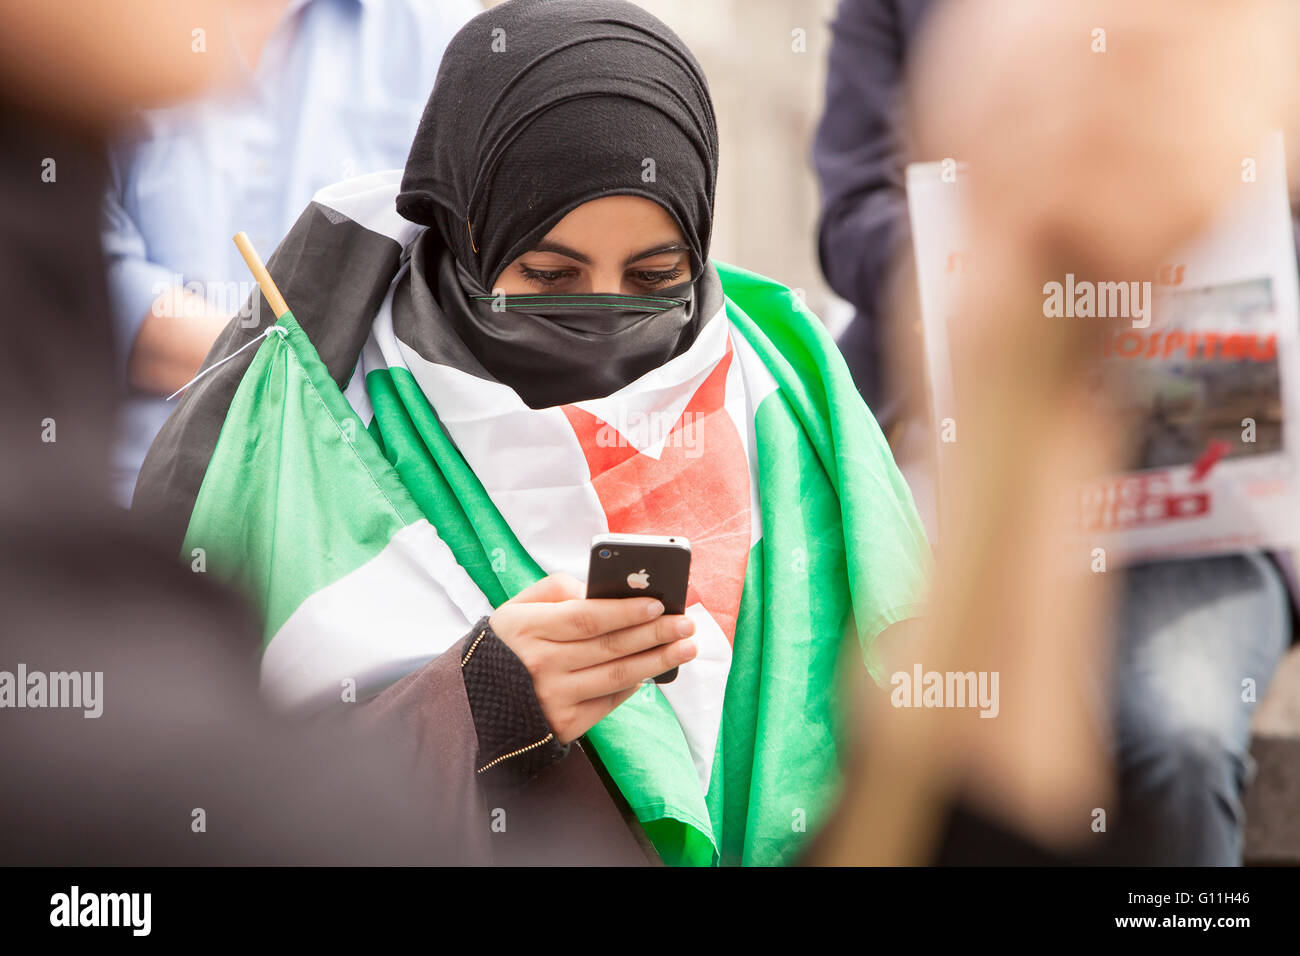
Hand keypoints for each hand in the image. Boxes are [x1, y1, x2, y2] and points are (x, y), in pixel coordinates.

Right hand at [488, 573, 697, 744]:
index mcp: (527, 628)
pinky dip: (635, 685)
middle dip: (655, 633)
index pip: (586, 618)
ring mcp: (553, 698)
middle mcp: (540, 665)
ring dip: (657, 661)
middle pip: (609, 647)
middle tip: (686, 624)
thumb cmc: (510, 643)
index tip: (658, 602)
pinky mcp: (564, 724)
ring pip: (616, 676)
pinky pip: (610, 702)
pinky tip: (654, 670)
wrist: (478, 700)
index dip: (625, 611)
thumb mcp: (519, 607)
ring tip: (686, 647)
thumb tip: (603, 592)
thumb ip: (558, 590)